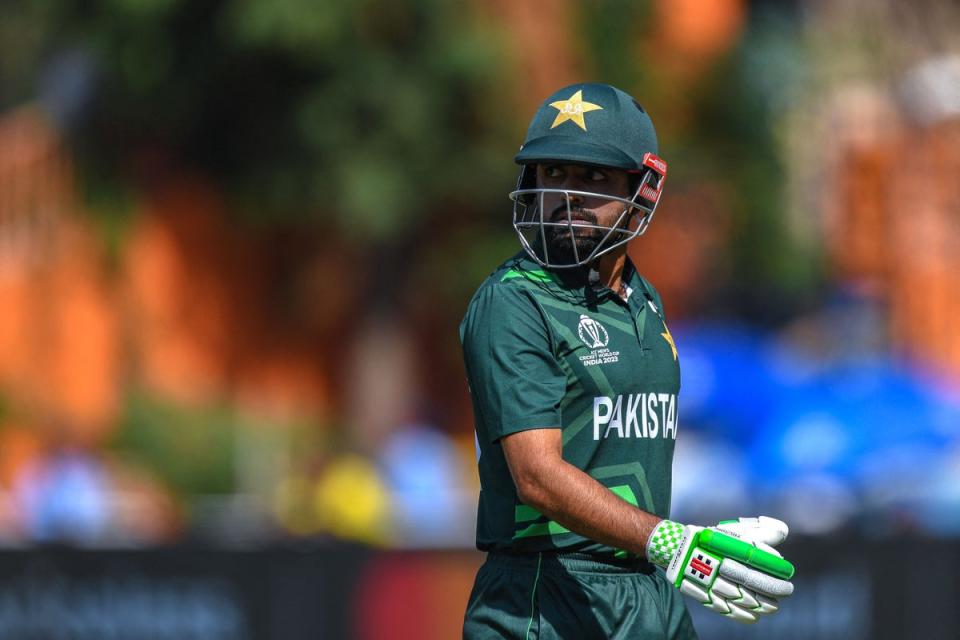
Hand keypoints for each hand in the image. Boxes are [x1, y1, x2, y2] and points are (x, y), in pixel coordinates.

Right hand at [646, 516, 794, 623]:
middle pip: (752, 579)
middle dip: (773, 589)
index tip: (788, 575)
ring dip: (761, 604)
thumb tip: (783, 533)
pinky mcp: (703, 593)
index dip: (776, 570)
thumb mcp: (737, 531)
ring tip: (773, 606)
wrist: (679, 548)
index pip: (758, 558)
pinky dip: (741, 615)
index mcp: (729, 544)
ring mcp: (711, 579)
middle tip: (785, 592)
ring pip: (741, 596)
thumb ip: (761, 531)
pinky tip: (754, 616)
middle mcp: (720, 561)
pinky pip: (725, 608)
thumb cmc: (714, 539)